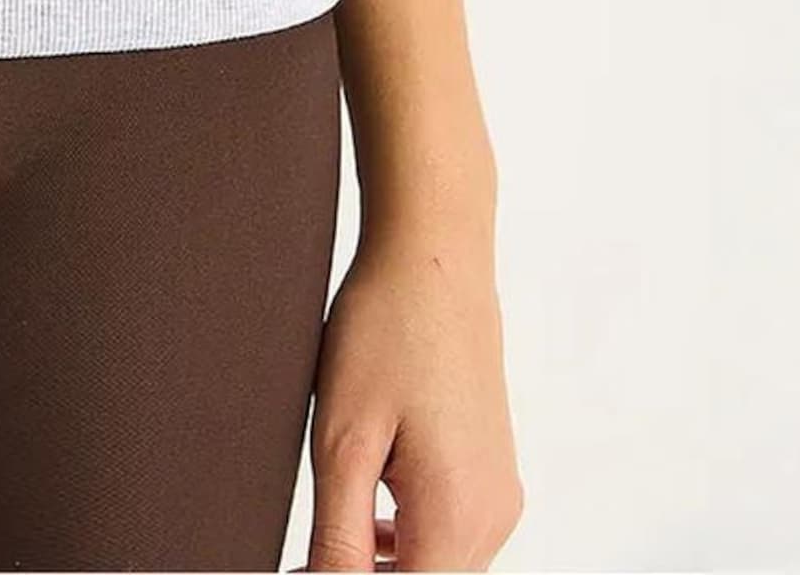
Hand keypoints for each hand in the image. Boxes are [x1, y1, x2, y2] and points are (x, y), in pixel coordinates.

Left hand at [300, 218, 523, 569]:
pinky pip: (453, 533)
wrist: (433, 256)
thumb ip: (338, 539)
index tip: (300, 570)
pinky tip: (366, 512)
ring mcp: (500, 494)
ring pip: (441, 565)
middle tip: (304, 559)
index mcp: (457, 517)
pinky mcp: (493, 472)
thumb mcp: (342, 442)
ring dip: (386, 566)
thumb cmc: (385, 331)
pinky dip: (410, 538)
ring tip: (329, 537)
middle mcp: (493, 517)